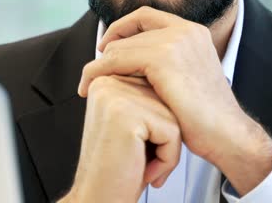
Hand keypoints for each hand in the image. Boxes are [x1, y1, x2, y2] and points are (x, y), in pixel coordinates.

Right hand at [64, 75, 181, 201]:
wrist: (99, 199)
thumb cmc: (117, 170)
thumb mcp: (131, 123)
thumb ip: (144, 96)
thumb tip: (169, 81)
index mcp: (106, 80)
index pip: (156, 88)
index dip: (156, 123)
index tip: (134, 144)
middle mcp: (107, 83)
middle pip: (166, 101)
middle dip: (163, 136)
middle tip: (138, 158)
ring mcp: (115, 97)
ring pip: (173, 116)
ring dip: (166, 149)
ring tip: (140, 163)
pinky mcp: (126, 115)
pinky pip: (172, 132)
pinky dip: (166, 159)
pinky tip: (143, 169)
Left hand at [77, 6, 271, 193]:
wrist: (227, 135)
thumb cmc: (206, 118)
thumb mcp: (187, 78)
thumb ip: (167, 62)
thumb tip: (134, 62)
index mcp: (192, 31)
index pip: (146, 16)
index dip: (121, 28)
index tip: (107, 47)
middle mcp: (185, 30)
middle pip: (130, 32)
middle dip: (108, 50)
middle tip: (94, 71)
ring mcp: (175, 41)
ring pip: (119, 47)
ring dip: (99, 64)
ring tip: (88, 83)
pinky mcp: (163, 58)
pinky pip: (117, 60)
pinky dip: (99, 71)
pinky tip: (90, 86)